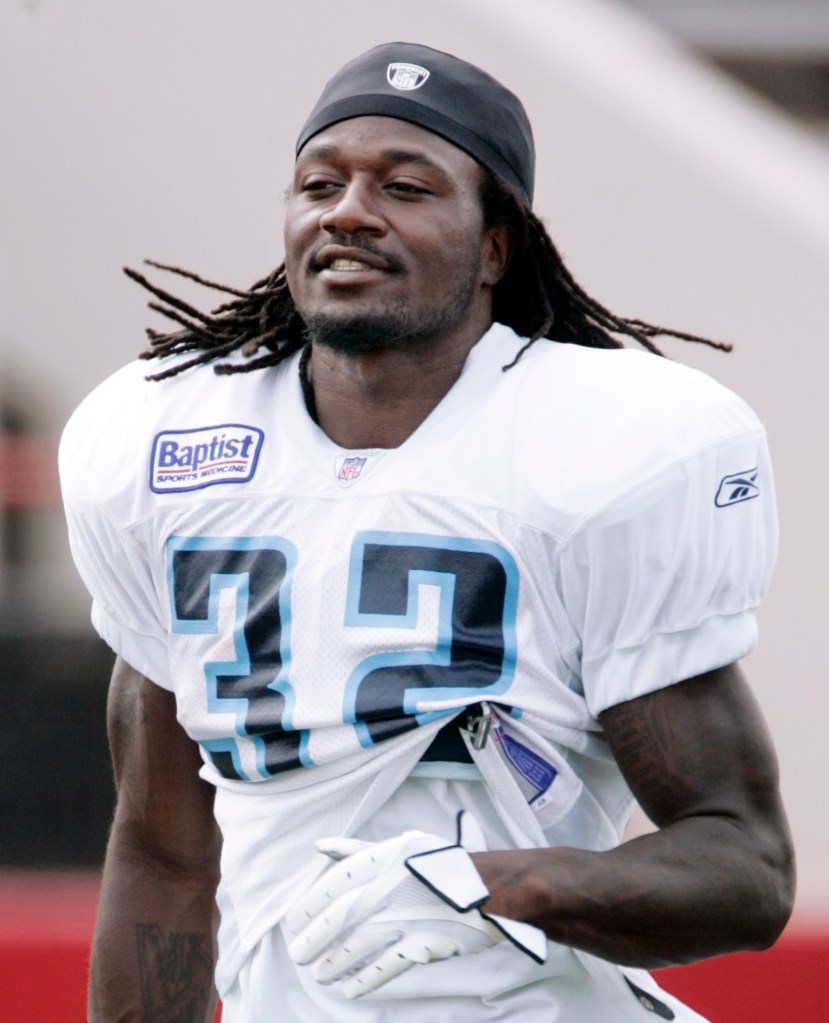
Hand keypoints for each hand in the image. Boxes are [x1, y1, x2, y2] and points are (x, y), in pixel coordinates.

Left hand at [285, 812, 546, 998]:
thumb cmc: (441, 865)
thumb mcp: (400, 847)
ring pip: (357, 945)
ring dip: (333, 963)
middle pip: (340, 917)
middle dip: (314, 939)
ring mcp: (407, 916)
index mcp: (384, 857)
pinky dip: (365, 979)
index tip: (294, 922)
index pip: (335, 882)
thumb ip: (357, 850)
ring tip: (319, 975)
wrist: (491, 888)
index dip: (310, 905)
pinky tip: (349, 989)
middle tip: (298, 955)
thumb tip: (320, 847)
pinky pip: (385, 966)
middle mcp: (391, 885)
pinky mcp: (423, 944)